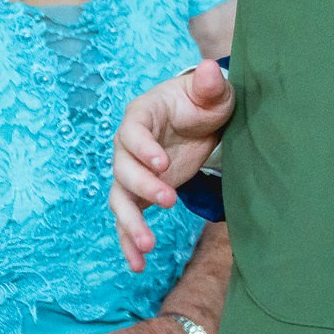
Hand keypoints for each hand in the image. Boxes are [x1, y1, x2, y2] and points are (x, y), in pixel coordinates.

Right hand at [111, 59, 234, 271]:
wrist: (201, 120)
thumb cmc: (204, 101)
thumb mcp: (213, 92)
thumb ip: (211, 85)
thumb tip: (213, 69)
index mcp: (142, 115)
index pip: (132, 132)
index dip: (143, 148)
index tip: (161, 163)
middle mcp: (128, 146)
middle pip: (123, 169)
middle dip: (143, 186)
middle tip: (168, 200)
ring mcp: (132, 172)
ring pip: (121, 199)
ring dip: (131, 223)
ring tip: (147, 247)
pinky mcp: (141, 193)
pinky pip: (128, 218)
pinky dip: (130, 241)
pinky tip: (138, 265)